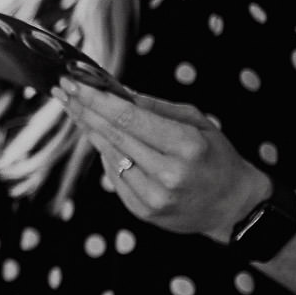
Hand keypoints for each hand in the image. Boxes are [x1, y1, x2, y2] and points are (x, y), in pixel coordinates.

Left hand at [54, 79, 271, 242]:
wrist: (233, 206)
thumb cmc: (216, 157)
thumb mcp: (199, 123)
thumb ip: (158, 108)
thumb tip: (120, 93)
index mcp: (186, 147)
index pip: (128, 119)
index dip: (97, 100)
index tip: (74, 83)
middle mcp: (168, 174)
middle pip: (113, 136)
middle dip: (84, 109)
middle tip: (62, 89)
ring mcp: (153, 197)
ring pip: (109, 156)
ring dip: (88, 129)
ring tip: (72, 107)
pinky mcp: (143, 211)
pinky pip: (114, 176)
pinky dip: (105, 154)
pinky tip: (96, 136)